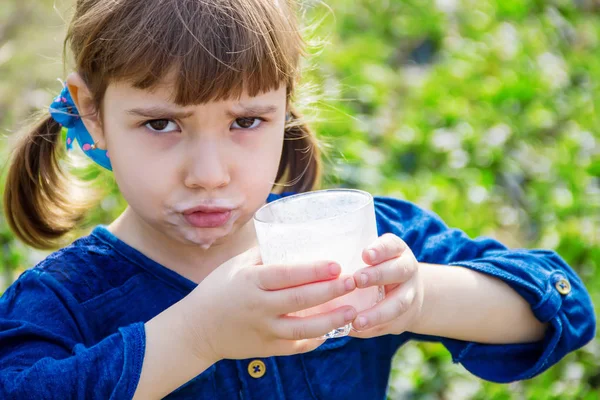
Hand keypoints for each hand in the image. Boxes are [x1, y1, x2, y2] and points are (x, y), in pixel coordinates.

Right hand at [180, 247, 357, 361]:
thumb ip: (264, 253)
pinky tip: (333, 330)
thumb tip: (294, 234)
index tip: (336, 264)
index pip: (286, 275)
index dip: (313, 270)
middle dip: (330, 291)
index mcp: (250, 282)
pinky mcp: (266, 349)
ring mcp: (263, 331)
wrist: (196, 330)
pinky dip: (316, 339)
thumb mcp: (236, 265)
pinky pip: (296, 346)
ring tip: (352, 310)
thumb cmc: (218, 290)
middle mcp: (258, 307)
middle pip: (300, 300)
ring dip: (331, 320)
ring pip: (303, 328)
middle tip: (353, 281)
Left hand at [349, 233, 423, 337]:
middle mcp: (407, 270)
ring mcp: (409, 294)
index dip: (380, 250)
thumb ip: (352, 255)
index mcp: (397, 251)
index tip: (365, 254)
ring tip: (358, 321)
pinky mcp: (404, 317)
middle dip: (378, 276)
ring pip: (398, 304)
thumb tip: (318, 262)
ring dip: (377, 313)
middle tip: (358, 280)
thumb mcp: (372, 256)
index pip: (392, 245)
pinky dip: (373, 328)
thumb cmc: (376, 268)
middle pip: (399, 271)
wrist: (407, 291)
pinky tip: (356, 330)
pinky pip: (391, 324)